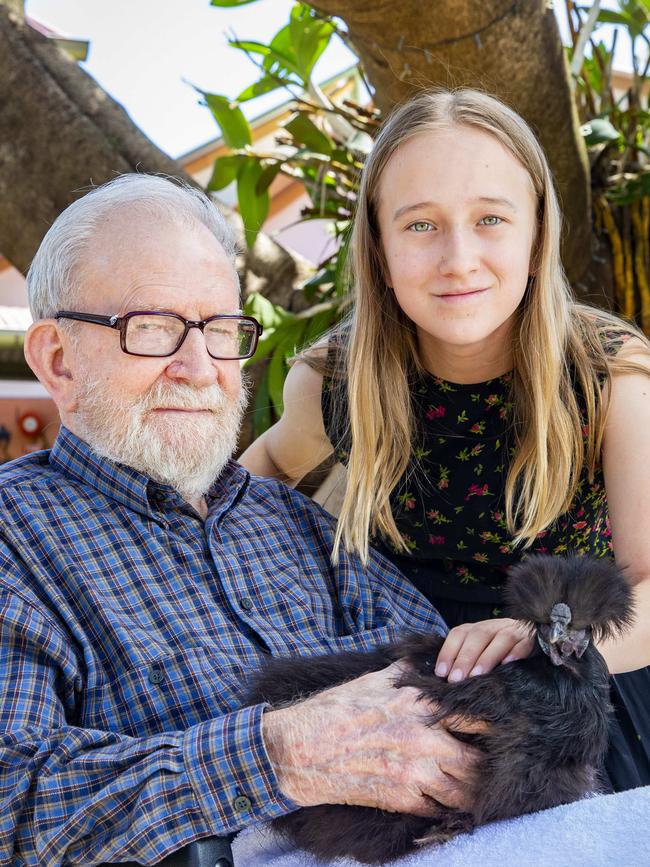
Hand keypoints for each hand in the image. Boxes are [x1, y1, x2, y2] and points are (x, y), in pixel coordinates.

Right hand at [262, 663, 479, 814]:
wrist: (300, 748)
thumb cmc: (335, 710)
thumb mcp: (373, 680)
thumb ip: (405, 673)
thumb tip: (423, 663)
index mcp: (419, 706)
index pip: (474, 716)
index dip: (490, 724)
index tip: (494, 729)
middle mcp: (423, 739)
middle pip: (478, 760)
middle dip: (487, 763)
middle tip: (489, 764)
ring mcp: (414, 772)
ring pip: (465, 791)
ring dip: (471, 790)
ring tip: (471, 786)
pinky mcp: (401, 799)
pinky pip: (439, 810)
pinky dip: (445, 807)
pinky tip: (444, 801)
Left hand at [434, 618, 533, 681]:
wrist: (533, 637)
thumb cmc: (498, 651)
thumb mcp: (480, 651)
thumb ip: (464, 660)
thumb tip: (444, 677)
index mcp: (477, 628)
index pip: (459, 634)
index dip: (448, 651)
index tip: (441, 672)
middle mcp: (494, 626)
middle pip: (478, 636)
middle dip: (465, 657)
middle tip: (456, 679)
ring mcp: (513, 631)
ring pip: (500, 639)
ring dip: (487, 657)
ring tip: (477, 675)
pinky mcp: (531, 639)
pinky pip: (523, 644)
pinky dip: (515, 653)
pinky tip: (508, 664)